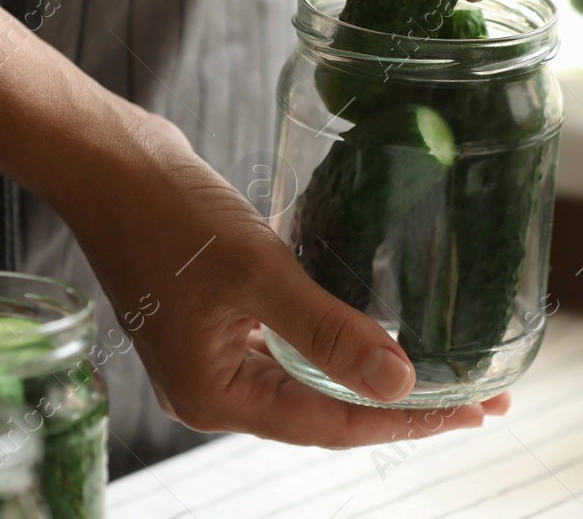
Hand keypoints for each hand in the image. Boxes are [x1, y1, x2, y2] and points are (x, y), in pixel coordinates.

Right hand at [57, 108, 510, 447]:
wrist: (104, 158)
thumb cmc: (167, 213)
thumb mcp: (258, 272)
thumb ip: (328, 332)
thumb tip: (400, 383)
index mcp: (219, 394)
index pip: (334, 425)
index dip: (409, 420)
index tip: (475, 411)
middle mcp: (216, 385)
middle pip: (327, 411)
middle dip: (402, 403)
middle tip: (478, 396)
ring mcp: (216, 350)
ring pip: (312, 378)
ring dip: (374, 371)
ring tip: (443, 367)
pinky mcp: (220, 313)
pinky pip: (292, 343)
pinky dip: (337, 340)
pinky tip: (376, 323)